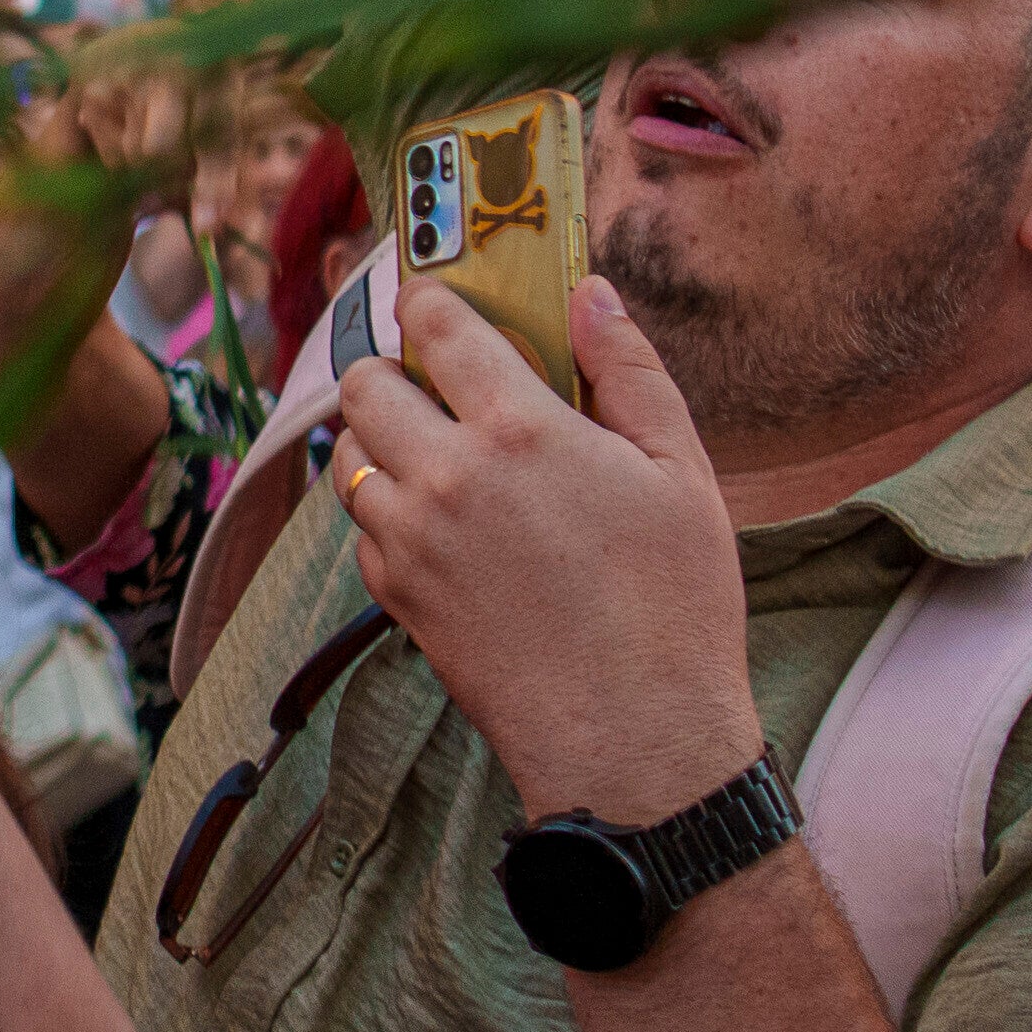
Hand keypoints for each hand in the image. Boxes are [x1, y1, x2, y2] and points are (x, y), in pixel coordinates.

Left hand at [333, 273, 766, 832]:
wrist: (633, 739)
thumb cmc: (674, 605)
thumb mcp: (682, 473)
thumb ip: (631, 371)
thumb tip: (592, 292)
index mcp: (519, 430)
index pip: (434, 325)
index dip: (429, 301)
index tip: (438, 302)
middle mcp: (446, 476)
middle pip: (363, 383)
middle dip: (395, 372)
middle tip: (443, 388)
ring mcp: (408, 539)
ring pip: (348, 456)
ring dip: (382, 443)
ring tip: (444, 459)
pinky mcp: (393, 595)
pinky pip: (361, 527)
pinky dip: (388, 515)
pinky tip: (448, 529)